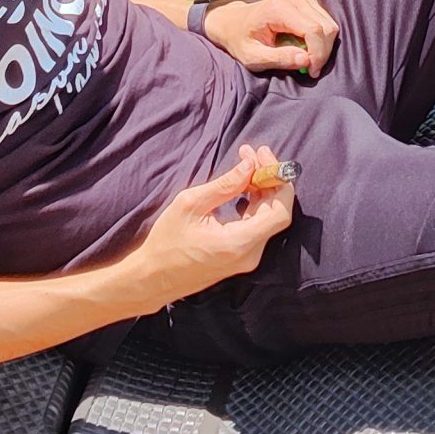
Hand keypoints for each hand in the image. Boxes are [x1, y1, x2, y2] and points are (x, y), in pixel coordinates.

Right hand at [126, 145, 297, 308]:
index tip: (261, 155)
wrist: (154, 279)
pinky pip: (258, 226)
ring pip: (269, 217)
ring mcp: (247, 258)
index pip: (280, 211)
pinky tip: (243, 187)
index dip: (277, 180)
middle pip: (277, 211)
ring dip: (262, 188)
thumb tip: (250, 165)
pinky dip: (255, 203)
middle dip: (269, 178)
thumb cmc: (167, 243)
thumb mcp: (190, 205)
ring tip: (245, 164)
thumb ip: (225, 185)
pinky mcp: (242, 256)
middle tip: (251, 154)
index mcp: (239, 243)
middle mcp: (250, 254)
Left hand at [206, 0, 339, 74]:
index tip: (311, 72)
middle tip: (310, 69)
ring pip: (329, 24)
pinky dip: (322, 38)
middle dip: (323, 52)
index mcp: (279, 9)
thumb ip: (279, 59)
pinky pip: (326, 20)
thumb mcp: (253, 57)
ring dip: (323, 46)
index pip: (313, 30)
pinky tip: (306, 46)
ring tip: (306, 58)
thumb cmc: (241, 41)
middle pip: (326, 27)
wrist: (233, 21)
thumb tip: (306, 60)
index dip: (318, 54)